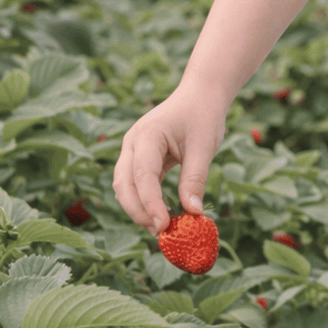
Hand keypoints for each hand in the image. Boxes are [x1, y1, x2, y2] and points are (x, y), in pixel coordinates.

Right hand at [112, 89, 226, 236]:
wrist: (201, 94)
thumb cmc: (204, 115)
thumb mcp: (204, 146)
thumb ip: (195, 179)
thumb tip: (193, 213)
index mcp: (146, 135)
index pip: (142, 176)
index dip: (151, 204)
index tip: (165, 226)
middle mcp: (132, 144)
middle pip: (124, 185)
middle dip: (139, 212)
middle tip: (163, 233)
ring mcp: (133, 151)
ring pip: (126, 187)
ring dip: (140, 209)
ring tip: (164, 228)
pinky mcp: (140, 158)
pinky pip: (136, 184)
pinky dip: (146, 201)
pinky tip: (163, 216)